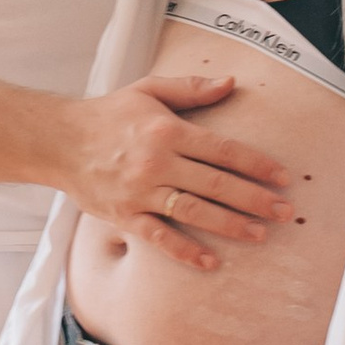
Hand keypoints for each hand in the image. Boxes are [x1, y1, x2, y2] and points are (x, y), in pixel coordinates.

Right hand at [66, 73, 293, 272]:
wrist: (58, 141)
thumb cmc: (108, 115)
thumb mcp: (148, 90)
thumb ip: (190, 88)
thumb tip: (230, 83)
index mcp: (168, 130)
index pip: (223, 150)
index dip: (257, 164)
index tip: (283, 177)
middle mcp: (157, 162)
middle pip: (216, 183)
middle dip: (255, 198)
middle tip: (285, 212)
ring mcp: (141, 191)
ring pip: (194, 211)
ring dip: (230, 225)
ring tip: (260, 234)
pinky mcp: (125, 215)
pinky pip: (159, 237)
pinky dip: (186, 251)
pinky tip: (211, 261)